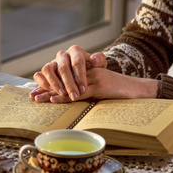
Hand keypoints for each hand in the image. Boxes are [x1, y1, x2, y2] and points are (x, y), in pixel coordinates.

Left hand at [31, 67, 158, 102]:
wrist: (140, 91)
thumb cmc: (122, 93)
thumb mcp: (102, 91)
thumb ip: (88, 92)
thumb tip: (75, 99)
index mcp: (88, 72)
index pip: (65, 76)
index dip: (50, 84)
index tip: (37, 91)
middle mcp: (88, 72)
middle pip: (62, 78)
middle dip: (46, 87)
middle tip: (32, 96)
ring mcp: (93, 77)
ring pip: (67, 85)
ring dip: (51, 93)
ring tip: (38, 99)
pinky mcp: (99, 85)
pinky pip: (79, 92)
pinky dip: (65, 97)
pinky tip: (54, 100)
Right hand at [32, 45, 106, 100]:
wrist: (83, 71)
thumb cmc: (92, 68)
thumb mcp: (99, 64)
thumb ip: (99, 60)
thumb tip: (95, 60)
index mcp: (75, 51)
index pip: (77, 62)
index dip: (80, 76)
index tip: (84, 89)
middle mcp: (62, 55)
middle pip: (63, 68)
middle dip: (69, 84)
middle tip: (74, 96)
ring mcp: (52, 62)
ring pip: (48, 70)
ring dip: (54, 83)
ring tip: (62, 94)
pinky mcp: (45, 71)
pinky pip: (38, 75)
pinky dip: (42, 83)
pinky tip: (49, 93)